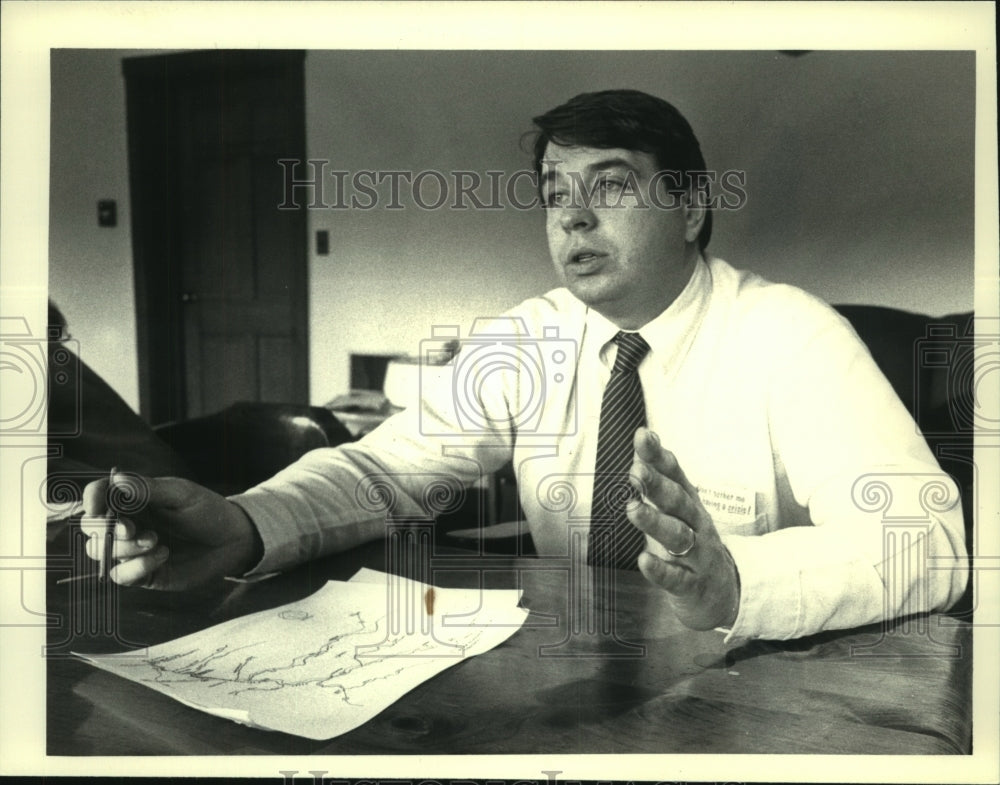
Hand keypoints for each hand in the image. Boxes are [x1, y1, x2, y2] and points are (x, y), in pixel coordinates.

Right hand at [80, 472, 261, 590]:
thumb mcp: (181, 494)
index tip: (96, 505)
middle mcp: (127, 523)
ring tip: (157, 541)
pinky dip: (137, 567)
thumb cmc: (207, 510)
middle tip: (133, 530)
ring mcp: (131, 550)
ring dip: (124, 549)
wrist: (231, 540)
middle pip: (91, 527)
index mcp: (132, 499)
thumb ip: (148, 488)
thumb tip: (116, 479)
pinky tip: (163, 556)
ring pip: (101, 552)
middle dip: (106, 529)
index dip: (91, 498)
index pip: (98, 495)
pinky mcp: (141, 573)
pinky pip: (120, 575)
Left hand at [626, 428, 739, 630]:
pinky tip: (644, 560)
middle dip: (658, 485)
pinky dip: (660, 570)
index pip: (675, 476)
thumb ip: (661, 478)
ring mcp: (697, 556)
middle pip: (678, 502)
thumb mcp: (679, 512)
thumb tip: (644, 439)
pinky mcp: (692, 586)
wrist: (723, 595)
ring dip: (655, 522)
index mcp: (690, 506)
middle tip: (636, 471)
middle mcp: (697, 526)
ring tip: (633, 509)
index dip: (659, 457)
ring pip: (678, 536)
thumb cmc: (693, 546)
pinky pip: (676, 578)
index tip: (642, 436)